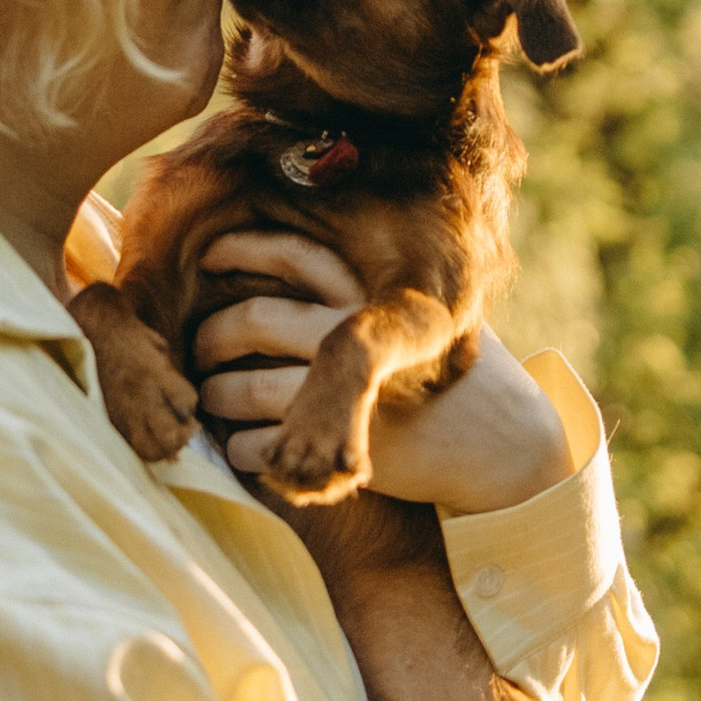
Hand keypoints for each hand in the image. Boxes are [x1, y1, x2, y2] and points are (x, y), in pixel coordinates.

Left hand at [192, 229, 571, 516]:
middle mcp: (358, 330)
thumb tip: (279, 272)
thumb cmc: (447, 371)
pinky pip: (258, 446)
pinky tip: (243, 446)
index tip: (208, 259)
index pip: (291, 253)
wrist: (501, 441)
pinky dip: (237, 448)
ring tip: (212, 398)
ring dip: (214, 395)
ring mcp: (349, 392)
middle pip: (250, 319)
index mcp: (374, 289)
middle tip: (200, 349)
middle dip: (209, 337)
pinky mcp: (342, 448)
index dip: (239, 251)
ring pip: (242, 388)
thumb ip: (364, 290)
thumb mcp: (422, 310)